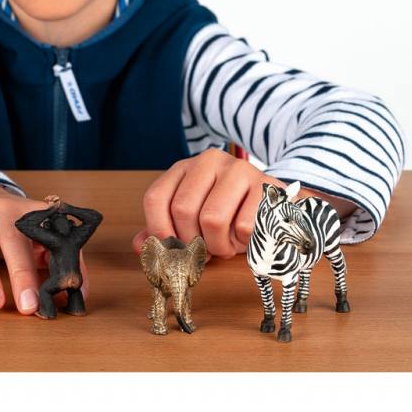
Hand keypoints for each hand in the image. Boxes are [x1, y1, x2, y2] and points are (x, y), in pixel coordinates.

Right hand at [0, 182, 88, 313]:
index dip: (57, 259)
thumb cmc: (10, 227)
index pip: (46, 233)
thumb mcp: (36, 234)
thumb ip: (58, 260)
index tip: (66, 290)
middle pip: (11, 237)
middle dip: (22, 271)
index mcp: (26, 212)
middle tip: (30, 306)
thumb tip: (77, 296)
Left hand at [131, 149, 288, 259]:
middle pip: (183, 210)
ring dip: (218, 245)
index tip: (172, 248)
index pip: (155, 198)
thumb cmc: (226, 212)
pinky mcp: (265, 185)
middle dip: (192, 242)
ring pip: (212, 219)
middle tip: (206, 250)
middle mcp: (208, 161)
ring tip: (225, 245)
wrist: (272, 203)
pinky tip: (245, 237)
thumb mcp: (192, 218)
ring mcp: (237, 169)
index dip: (159, 230)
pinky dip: (242, 242)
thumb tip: (140, 247)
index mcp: (184, 168)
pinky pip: (243, 226)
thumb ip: (165, 230)